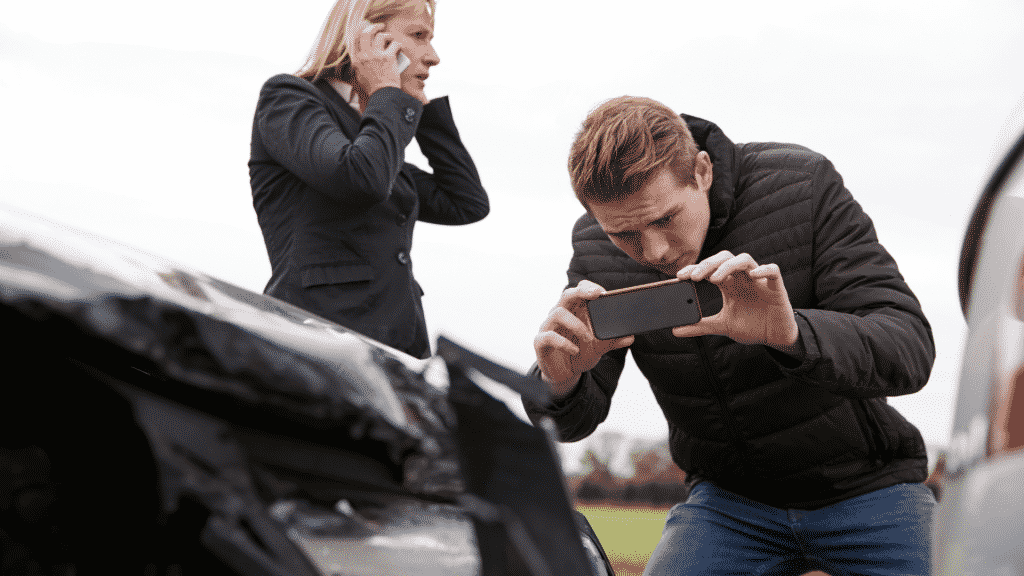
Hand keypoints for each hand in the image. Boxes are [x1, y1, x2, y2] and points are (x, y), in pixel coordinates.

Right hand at [348, 21, 401, 96]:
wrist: (383, 95)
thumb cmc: (373, 88)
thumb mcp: (360, 76)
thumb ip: (359, 64)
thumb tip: (361, 57)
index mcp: (357, 60)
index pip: (355, 39)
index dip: (361, 31)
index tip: (367, 30)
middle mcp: (365, 55)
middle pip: (366, 33)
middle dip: (374, 27)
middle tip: (380, 27)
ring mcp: (376, 55)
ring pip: (381, 36)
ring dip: (387, 35)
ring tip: (391, 39)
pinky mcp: (388, 57)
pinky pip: (394, 44)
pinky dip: (398, 44)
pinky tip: (399, 48)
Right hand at [534, 280, 634, 398]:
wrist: (564, 374)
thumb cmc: (579, 354)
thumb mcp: (598, 348)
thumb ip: (612, 341)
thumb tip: (630, 336)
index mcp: (573, 311)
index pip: (578, 289)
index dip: (589, 287)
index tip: (603, 293)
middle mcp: (559, 314)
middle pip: (566, 294)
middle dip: (581, 292)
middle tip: (596, 295)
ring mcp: (548, 327)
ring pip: (558, 313)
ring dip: (577, 325)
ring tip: (589, 338)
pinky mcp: (540, 342)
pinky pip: (548, 336)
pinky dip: (564, 343)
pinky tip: (574, 351)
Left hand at [673, 251, 798, 351]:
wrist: (775, 337)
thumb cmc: (751, 326)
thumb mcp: (722, 326)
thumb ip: (700, 326)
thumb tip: (675, 330)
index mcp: (729, 284)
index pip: (710, 268)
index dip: (695, 268)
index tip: (680, 276)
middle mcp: (742, 278)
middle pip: (724, 258)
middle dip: (708, 264)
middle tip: (695, 277)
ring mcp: (759, 280)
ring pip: (744, 259)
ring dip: (728, 266)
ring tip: (716, 279)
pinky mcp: (776, 287)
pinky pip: (773, 270)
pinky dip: (763, 269)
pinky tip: (753, 275)